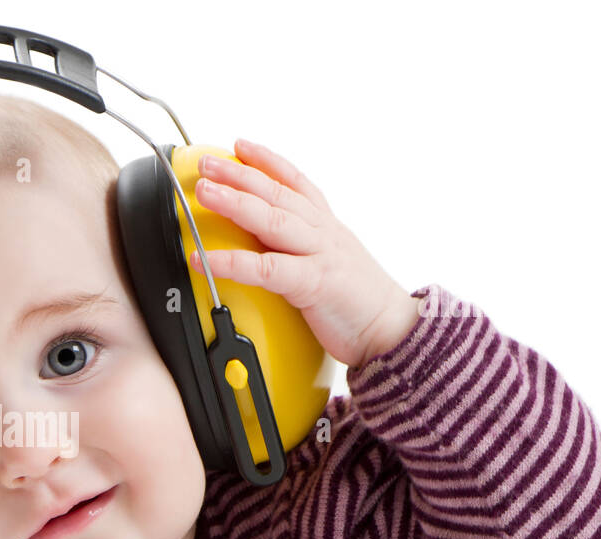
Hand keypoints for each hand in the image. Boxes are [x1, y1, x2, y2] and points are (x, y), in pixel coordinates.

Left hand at [189, 138, 418, 368]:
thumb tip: (271, 248)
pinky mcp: (314, 284)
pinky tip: (205, 259)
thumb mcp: (332, 265)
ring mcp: (320, 255)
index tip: (240, 146)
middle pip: (277, 194)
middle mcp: (323, 233)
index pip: (296, 183)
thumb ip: (304, 251)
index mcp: (326, 227)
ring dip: (235, 202)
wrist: (396, 330)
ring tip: (205, 191)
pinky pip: (267, 270)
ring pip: (273, 219)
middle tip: (207, 162)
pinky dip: (233, 263)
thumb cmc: (359, 303)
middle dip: (239, 174)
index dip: (267, 161)